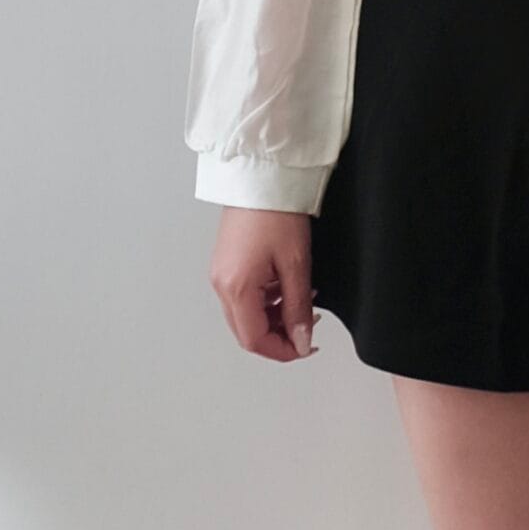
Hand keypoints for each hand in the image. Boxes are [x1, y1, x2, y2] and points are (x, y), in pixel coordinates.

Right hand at [209, 205, 316, 360]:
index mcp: (236, 287)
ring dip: (275, 320)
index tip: (306, 347)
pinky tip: (287, 290)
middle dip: (279, 337)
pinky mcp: (226, 266)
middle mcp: (222, 285)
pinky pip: (244, 298)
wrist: (260, 178)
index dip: (283, 351)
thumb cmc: (275, 211)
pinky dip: (267, 303)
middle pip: (247, 333)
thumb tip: (302, 340)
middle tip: (307, 329)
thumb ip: (298, 308)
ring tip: (302, 304)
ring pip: (246, 317)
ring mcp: (221, 275)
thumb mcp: (296, 265)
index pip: (255, 340)